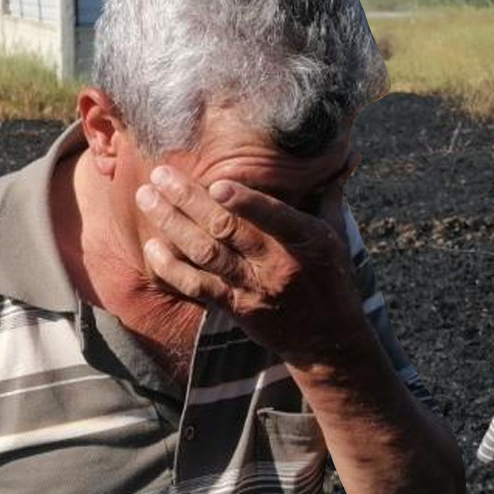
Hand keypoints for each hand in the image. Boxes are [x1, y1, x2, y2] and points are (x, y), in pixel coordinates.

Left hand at [134, 154, 366, 364]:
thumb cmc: (332, 277)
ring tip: (146, 197)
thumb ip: (329, 193)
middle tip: (160, 174)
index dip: (246, 203)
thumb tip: (347, 154)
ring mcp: (253, 288)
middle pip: (226, 230)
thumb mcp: (336, 234)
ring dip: (171, 225)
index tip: (217, 185)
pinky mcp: (234, 308)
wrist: (327, 339)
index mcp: (306, 241)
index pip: (275, 218)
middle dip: (188, 200)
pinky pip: (197, 286)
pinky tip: (151, 246)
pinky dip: (172, 267)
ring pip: (205, 254)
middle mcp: (277, 264)